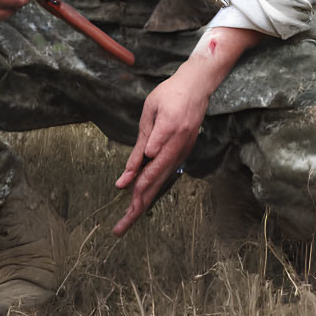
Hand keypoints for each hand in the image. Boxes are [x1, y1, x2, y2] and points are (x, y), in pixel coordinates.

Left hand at [112, 62, 210, 235]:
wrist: (197, 86)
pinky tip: (142, 199)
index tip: (121, 190)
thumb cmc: (169, 94)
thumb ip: (142, 141)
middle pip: (155, 181)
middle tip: (119, 228)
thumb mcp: (150, 112)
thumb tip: (133, 169)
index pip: (150, 164)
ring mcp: (183, 152)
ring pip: (161, 182)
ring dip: (143, 202)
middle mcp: (178, 148)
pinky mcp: (183, 153)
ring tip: (127, 221)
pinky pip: (166, 174)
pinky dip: (153, 189)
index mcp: (169, 133)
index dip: (135, 179)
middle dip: (137, 206)